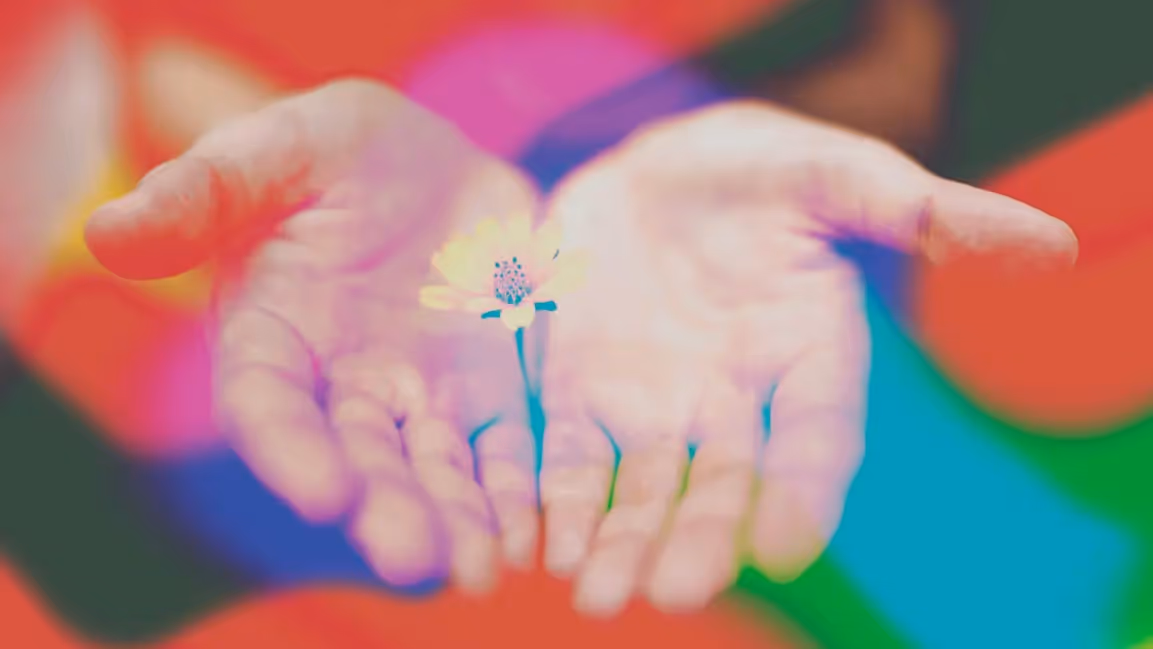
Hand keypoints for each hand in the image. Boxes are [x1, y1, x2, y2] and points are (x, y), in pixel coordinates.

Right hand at [85, 79, 541, 591]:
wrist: (436, 169)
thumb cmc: (341, 155)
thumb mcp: (281, 149)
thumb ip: (206, 190)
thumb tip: (109, 232)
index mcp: (274, 336)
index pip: (269, 405)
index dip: (290, 451)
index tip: (325, 495)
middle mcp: (344, 387)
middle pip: (359, 460)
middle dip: (386, 510)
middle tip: (417, 561)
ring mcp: (422, 398)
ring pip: (436, 470)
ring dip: (458, 521)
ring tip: (482, 569)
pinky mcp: (491, 395)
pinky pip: (505, 451)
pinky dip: (518, 492)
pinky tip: (536, 532)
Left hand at [534, 101, 1076, 614]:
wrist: (661, 173)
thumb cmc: (763, 173)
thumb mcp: (835, 176)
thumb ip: (915, 210)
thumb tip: (1049, 245)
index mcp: (810, 361)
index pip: (818, 441)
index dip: (805, 492)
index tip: (783, 545)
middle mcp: (736, 406)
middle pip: (723, 488)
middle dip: (698, 541)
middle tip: (671, 594)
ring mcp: (657, 409)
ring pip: (642, 492)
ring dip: (622, 544)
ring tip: (596, 595)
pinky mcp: (584, 396)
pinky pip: (570, 460)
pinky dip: (558, 502)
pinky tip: (542, 544)